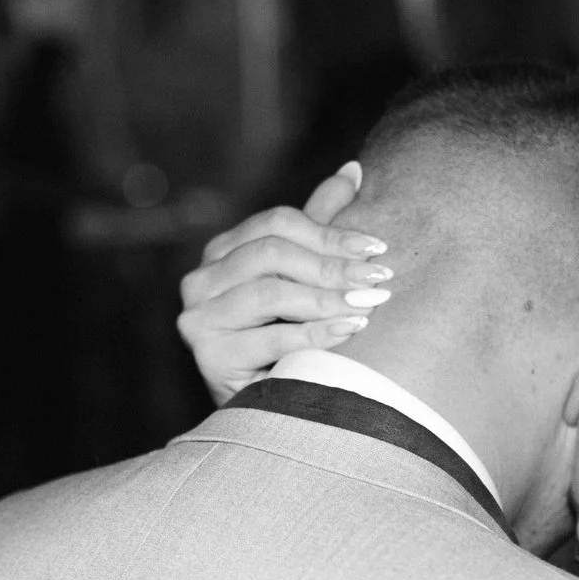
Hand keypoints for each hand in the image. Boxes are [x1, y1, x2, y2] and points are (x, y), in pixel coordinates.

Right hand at [176, 162, 392, 404]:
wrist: (264, 410)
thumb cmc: (287, 340)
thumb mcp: (304, 276)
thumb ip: (320, 223)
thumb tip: (354, 169)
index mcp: (222, 252)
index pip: (277, 224)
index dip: (331, 232)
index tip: (378, 247)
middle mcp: (200, 280)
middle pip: (272, 253)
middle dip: (332, 265)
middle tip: (379, 280)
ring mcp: (199, 318)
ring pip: (270, 293)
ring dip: (327, 298)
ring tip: (369, 305)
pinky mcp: (209, 356)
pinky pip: (273, 337)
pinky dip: (318, 332)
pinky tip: (352, 328)